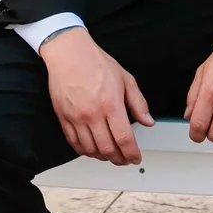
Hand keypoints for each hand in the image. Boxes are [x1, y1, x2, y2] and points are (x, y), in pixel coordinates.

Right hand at [40, 29, 154, 165]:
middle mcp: (92, 114)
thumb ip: (138, 103)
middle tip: (125, 159)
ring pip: (90, 150)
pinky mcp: (64, 118)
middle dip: (119, 159)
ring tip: (110, 155)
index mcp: (110, 104)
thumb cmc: (95, 62)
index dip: (132, 153)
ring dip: (103, 157)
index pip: (124, 139)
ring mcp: (76, 118)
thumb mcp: (125, 79)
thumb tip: (148, 121)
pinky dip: (85, 151)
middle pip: (107, 149)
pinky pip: (74, 143)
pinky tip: (92, 149)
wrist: (69, 53)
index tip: (135, 157)